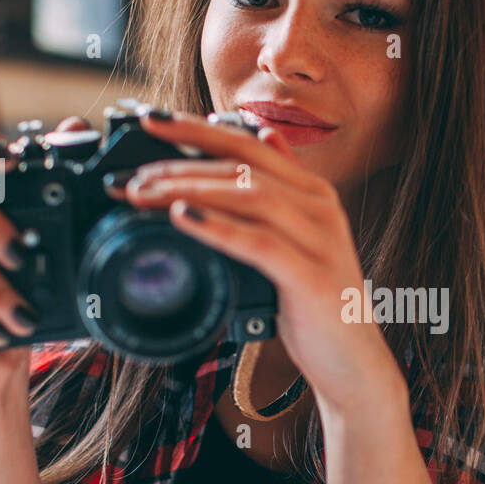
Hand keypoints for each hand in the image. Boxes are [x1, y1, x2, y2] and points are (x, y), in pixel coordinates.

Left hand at [119, 111, 404, 415]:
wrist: (354, 362)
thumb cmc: (316, 305)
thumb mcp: (299, 239)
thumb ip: (282, 192)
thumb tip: (265, 138)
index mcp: (312, 192)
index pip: (248, 142)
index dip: (196, 128)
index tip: (150, 120)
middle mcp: (320, 207)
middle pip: (243, 164)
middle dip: (180, 162)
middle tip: (130, 174)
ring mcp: (320, 239)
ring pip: (248, 195)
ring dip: (189, 189)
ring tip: (143, 194)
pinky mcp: (312, 276)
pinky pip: (259, 242)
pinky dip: (217, 227)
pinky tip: (182, 217)